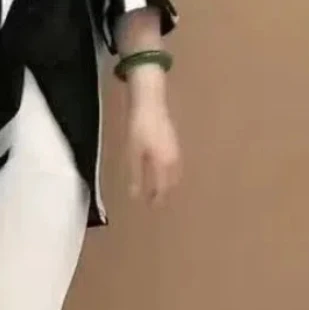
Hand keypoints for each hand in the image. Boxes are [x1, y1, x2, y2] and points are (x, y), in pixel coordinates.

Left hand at [126, 71, 181, 206]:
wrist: (149, 103)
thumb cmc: (139, 128)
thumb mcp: (133, 152)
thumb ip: (136, 175)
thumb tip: (136, 195)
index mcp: (164, 164)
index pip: (162, 188)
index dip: (157, 199)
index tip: (151, 206)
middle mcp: (174, 159)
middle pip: (171, 182)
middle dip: (164, 192)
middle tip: (154, 199)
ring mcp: (176, 149)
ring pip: (174, 173)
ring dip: (167, 182)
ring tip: (157, 187)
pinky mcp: (174, 141)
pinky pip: (174, 163)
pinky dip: (169, 171)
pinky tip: (160, 168)